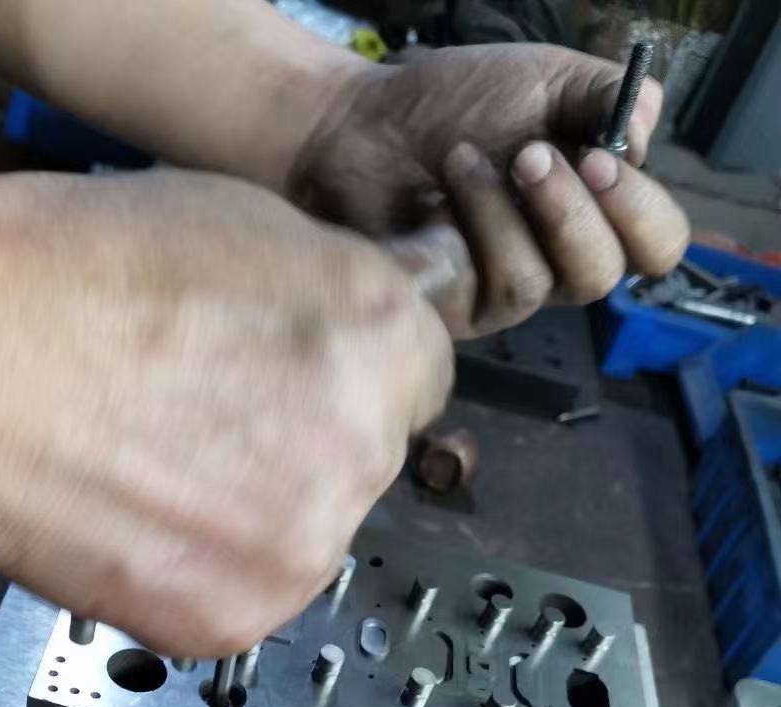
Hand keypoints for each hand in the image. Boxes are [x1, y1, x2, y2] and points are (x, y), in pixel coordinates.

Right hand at [0, 164, 452, 657]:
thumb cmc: (70, 280)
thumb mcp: (239, 222)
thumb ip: (325, 291)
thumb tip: (341, 335)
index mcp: (381, 342)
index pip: (417, 378)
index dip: (347, 373)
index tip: (295, 378)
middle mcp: (362, 455)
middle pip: (362, 462)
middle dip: (302, 444)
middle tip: (201, 421)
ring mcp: (301, 552)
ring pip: (302, 537)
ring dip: (251, 515)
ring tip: (151, 469)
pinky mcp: (233, 621)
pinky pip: (239, 596)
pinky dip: (195, 570)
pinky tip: (132, 521)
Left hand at [289, 43, 690, 336]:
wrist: (364, 126)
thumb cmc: (453, 104)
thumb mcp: (544, 80)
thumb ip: (604, 97)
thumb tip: (646, 125)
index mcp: (595, 208)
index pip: (656, 242)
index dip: (643, 211)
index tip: (605, 159)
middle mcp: (562, 259)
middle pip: (611, 275)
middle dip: (579, 213)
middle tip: (535, 157)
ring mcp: (512, 292)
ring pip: (553, 281)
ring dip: (516, 211)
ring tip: (468, 157)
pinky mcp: (467, 312)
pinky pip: (502, 287)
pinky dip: (479, 227)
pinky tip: (446, 189)